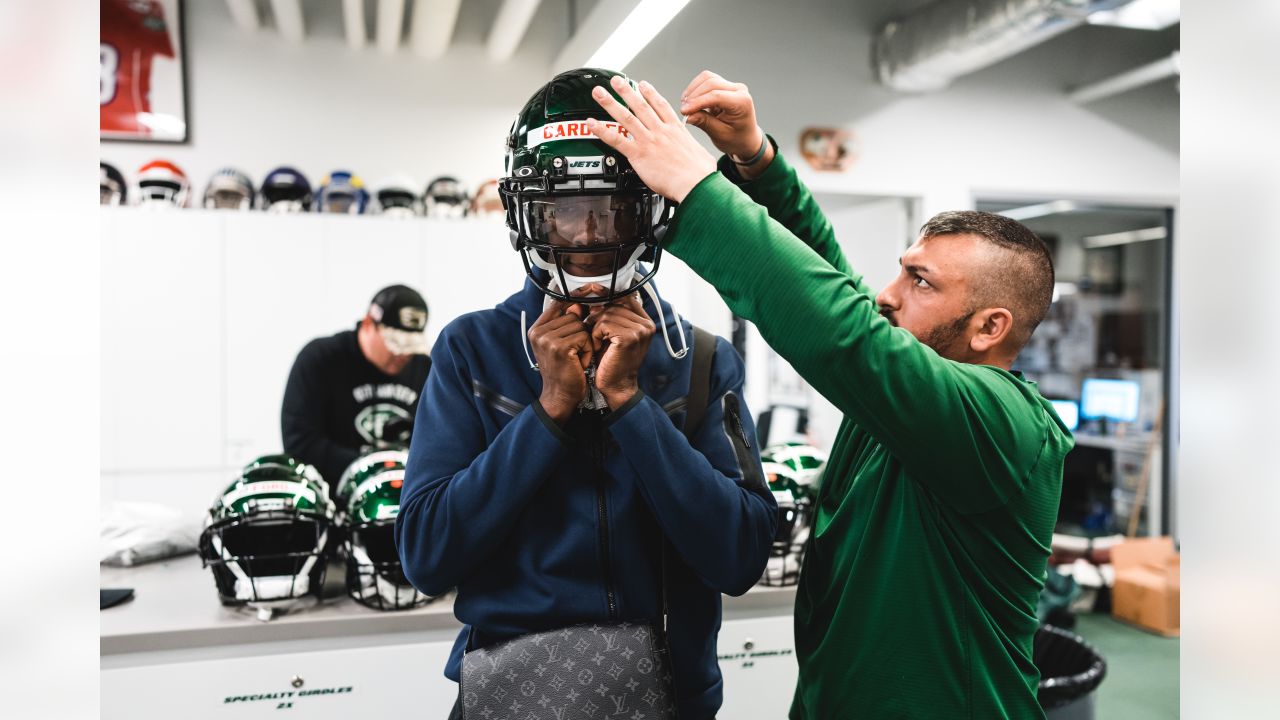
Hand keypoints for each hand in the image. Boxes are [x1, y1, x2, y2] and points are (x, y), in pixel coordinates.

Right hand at [528, 299, 592, 423]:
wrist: (560, 396)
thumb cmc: (564, 370)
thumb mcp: (561, 344)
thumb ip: (566, 323)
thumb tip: (579, 303)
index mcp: (536, 329)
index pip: (557, 303)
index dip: (574, 298)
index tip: (589, 289)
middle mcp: (538, 332)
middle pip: (572, 314)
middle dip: (581, 332)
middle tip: (575, 351)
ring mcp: (547, 339)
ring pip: (580, 325)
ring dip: (585, 342)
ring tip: (577, 357)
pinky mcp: (559, 347)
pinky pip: (584, 336)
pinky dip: (588, 349)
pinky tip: (580, 362)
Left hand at [587, 76, 716, 202]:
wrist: (696, 183)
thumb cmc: (700, 174)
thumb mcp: (701, 154)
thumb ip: (693, 150)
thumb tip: (696, 155)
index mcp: (675, 130)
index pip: (660, 106)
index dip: (650, 93)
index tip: (643, 85)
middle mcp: (660, 131)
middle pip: (640, 106)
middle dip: (626, 91)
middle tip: (616, 81)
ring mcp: (648, 141)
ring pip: (626, 117)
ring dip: (610, 103)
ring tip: (599, 93)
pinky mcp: (638, 154)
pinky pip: (616, 139)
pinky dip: (602, 130)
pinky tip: (592, 124)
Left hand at [587, 293, 653, 409]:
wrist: (616, 387)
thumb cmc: (612, 361)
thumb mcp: (613, 333)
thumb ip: (611, 314)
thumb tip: (596, 292)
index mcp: (646, 322)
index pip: (626, 297)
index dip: (609, 295)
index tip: (594, 293)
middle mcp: (646, 325)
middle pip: (615, 304)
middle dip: (598, 316)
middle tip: (593, 333)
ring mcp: (640, 331)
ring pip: (607, 314)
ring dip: (596, 328)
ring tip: (597, 342)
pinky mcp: (628, 338)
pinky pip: (604, 324)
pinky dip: (595, 335)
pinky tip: (597, 346)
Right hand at [679, 70, 762, 159]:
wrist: (745, 138)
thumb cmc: (736, 139)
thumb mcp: (720, 135)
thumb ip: (704, 122)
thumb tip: (688, 115)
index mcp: (742, 102)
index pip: (716, 96)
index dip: (697, 102)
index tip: (684, 111)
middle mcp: (739, 90)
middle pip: (711, 83)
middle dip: (694, 95)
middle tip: (683, 110)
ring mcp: (732, 86)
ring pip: (707, 78)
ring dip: (693, 90)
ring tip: (686, 106)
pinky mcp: (724, 86)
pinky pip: (707, 80)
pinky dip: (696, 89)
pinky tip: (690, 101)